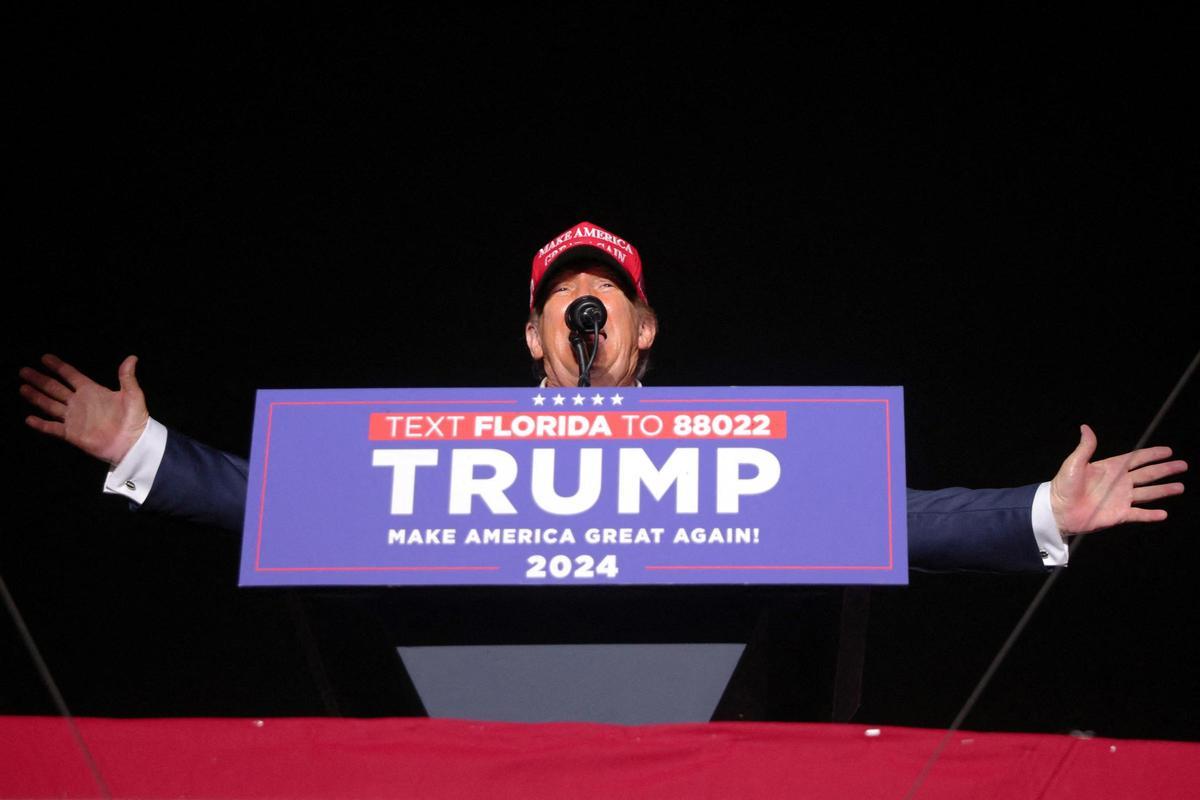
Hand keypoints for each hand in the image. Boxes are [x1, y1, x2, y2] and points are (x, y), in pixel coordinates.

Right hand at [19, 354, 149, 464]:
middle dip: (40, 380)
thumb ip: (127, 377)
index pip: (71, 375)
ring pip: (50, 405)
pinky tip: (29, 419)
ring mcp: (74, 418)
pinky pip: (53, 428)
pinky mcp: (72, 434)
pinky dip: (41, 424)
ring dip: (36, 397)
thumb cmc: (135, 418)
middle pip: (55, 388)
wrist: (133, 443)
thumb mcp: (133, 395)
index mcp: (91, 390)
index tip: (45, 358)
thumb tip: (132, 357)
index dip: (58, 366)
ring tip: (22, 388)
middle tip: (24, 371)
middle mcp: (79, 402)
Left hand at [1050, 424, 1186, 534]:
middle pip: (1148, 474)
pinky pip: (1139, 514)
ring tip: (1180, 487)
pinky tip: (1164, 513)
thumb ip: (1085, 447)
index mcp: (1110, 468)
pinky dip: (1151, 515)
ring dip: (1164, 490)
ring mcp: (1120, 499)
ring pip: (1148, 493)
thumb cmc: (1063, 485)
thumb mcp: (1074, 463)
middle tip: (1183, 465)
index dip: (1152, 454)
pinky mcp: (1119, 514)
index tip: (1168, 451)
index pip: (1136, 459)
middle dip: (1165, 469)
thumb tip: (1085, 427)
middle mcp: (1119, 482)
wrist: (1057, 510)